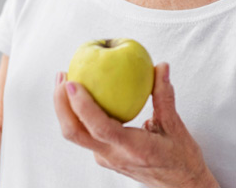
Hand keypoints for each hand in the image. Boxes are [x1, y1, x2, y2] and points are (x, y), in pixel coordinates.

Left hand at [53, 63, 218, 187]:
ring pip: (75, 134)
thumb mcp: (176, 127)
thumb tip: (161, 67)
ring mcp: (105, 157)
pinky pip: (83, 133)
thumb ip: (164, 96)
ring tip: (64, 81)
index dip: (82, 105)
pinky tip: (77, 95)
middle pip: (75, 132)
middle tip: (62, 76)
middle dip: (61, 103)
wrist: (182, 187)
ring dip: (64, 108)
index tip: (72, 82)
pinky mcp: (103, 156)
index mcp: (133, 148)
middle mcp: (113, 155)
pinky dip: (75, 113)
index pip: (100, 127)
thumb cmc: (181, 159)